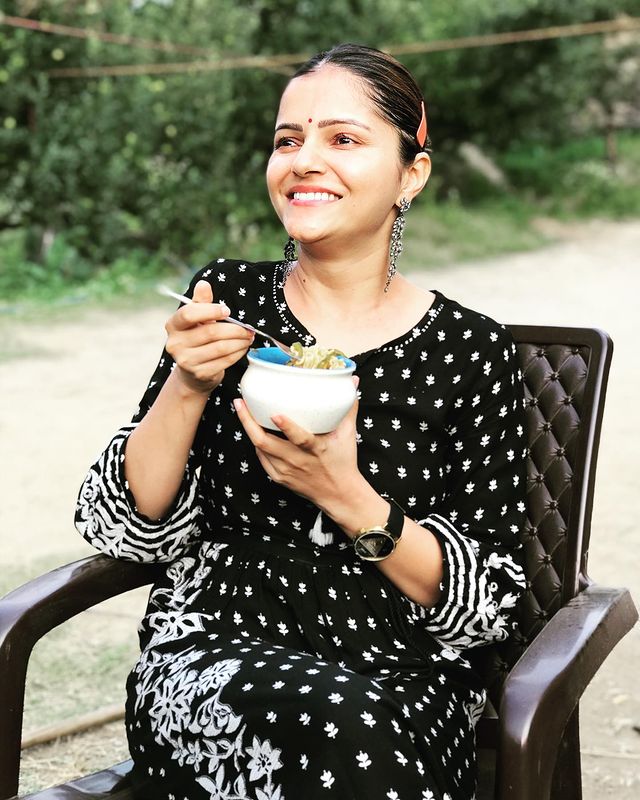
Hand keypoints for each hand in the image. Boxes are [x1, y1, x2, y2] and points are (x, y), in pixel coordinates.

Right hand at [165, 280, 253, 394]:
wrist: (192, 373)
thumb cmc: (197, 339)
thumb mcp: (197, 319)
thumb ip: (201, 302)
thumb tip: (204, 284)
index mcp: (173, 325)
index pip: (189, 313)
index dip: (210, 310)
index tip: (227, 311)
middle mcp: (175, 344)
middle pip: (211, 332)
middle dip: (235, 329)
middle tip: (248, 329)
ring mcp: (186, 361)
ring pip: (220, 347)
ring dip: (239, 341)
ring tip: (248, 337)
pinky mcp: (199, 374)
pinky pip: (225, 361)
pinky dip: (238, 353)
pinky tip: (243, 348)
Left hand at [234, 388, 363, 517]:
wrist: (339, 495)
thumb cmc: (343, 462)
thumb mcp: (348, 435)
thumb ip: (348, 407)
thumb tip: (353, 380)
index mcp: (315, 449)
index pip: (299, 438)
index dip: (286, 426)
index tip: (274, 413)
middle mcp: (297, 461)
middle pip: (265, 442)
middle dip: (248, 422)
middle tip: (239, 402)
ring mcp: (285, 471)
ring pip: (259, 449)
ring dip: (249, 429)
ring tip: (242, 410)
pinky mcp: (279, 478)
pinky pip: (261, 458)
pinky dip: (257, 443)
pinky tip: (253, 430)